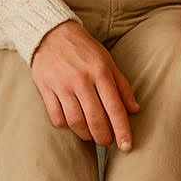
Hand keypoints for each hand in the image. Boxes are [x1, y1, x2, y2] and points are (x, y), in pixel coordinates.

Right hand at [30, 19, 139, 148]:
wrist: (52, 34)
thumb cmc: (84, 49)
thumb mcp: (108, 61)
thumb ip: (122, 86)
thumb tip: (135, 109)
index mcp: (100, 72)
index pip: (115, 107)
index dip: (122, 129)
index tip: (127, 146)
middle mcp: (81, 80)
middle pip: (95, 118)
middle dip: (103, 136)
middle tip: (107, 142)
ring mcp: (62, 85)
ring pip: (75, 121)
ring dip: (85, 134)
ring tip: (92, 136)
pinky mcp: (45, 89)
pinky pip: (56, 117)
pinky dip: (66, 126)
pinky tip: (72, 125)